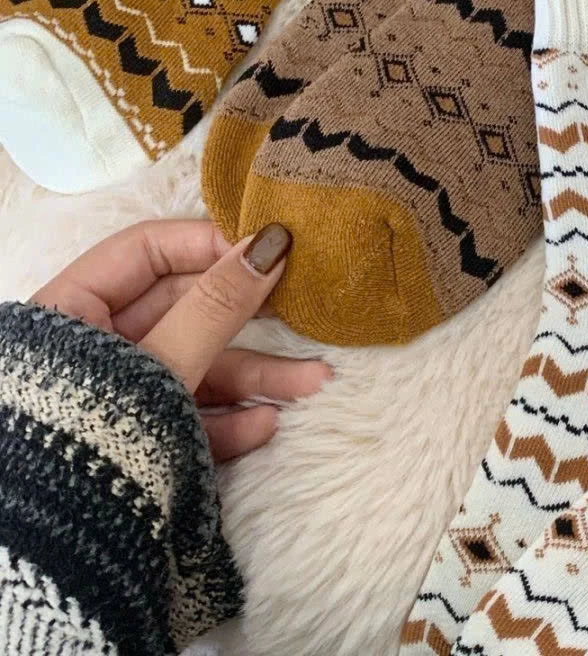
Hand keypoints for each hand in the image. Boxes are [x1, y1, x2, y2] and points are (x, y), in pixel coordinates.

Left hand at [31, 219, 330, 460]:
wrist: (51, 565)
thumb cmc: (86, 436)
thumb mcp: (157, 364)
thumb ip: (215, 306)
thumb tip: (270, 244)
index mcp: (73, 310)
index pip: (146, 251)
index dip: (207, 243)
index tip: (267, 250)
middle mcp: (95, 348)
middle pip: (185, 312)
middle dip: (252, 319)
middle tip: (306, 311)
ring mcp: (118, 397)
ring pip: (197, 369)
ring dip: (257, 378)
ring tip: (315, 383)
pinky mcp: (137, 442)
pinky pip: (187, 419)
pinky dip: (227, 422)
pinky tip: (267, 424)